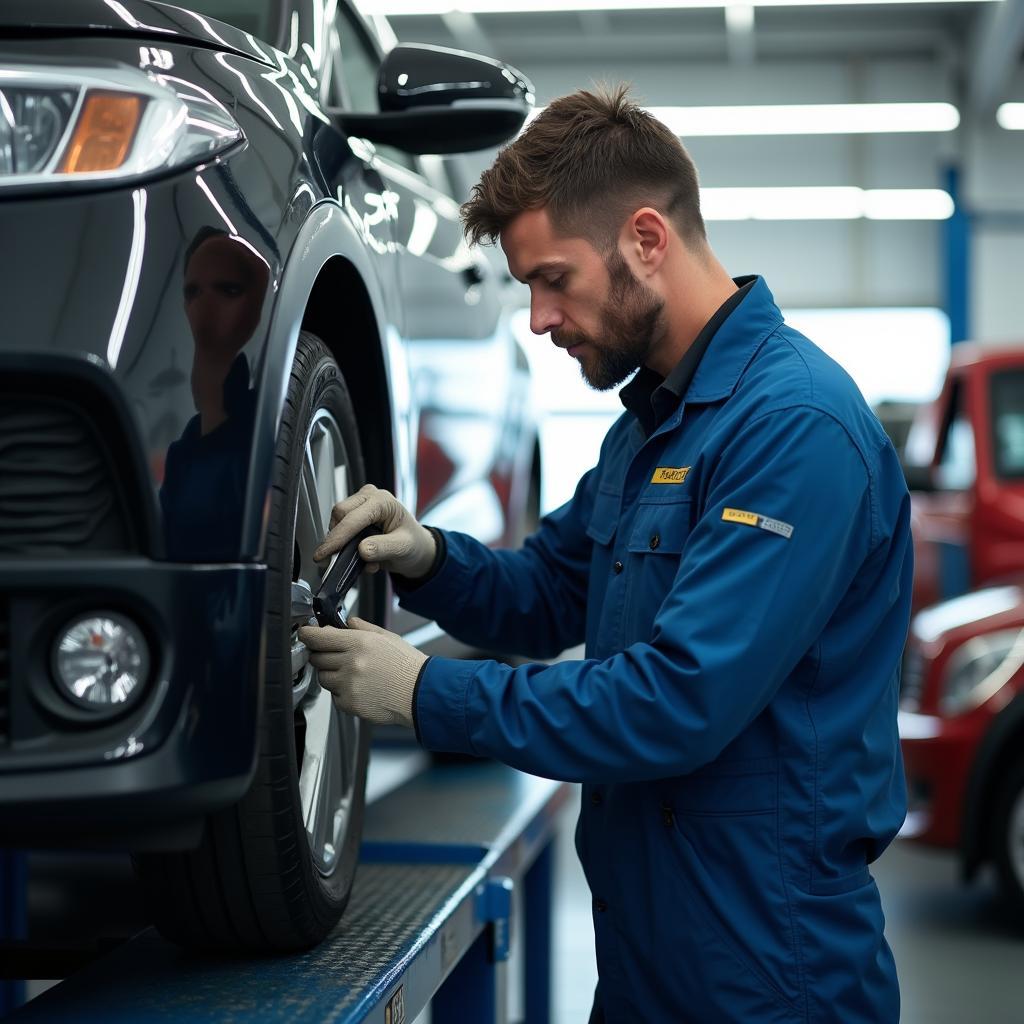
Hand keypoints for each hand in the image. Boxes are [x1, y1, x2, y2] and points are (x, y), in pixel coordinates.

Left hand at [297, 617, 426, 728]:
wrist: (419, 693)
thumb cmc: (406, 666)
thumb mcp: (387, 637)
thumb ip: (363, 628)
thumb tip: (347, 622)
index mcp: (359, 643)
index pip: (319, 637)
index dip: (308, 635)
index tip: (306, 634)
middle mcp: (351, 663)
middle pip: (318, 658)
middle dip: (324, 655)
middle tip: (339, 657)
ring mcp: (348, 685)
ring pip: (323, 678)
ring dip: (332, 675)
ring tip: (354, 675)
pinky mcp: (349, 703)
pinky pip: (334, 696)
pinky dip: (343, 693)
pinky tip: (361, 688)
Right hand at [316, 484, 435, 579]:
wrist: (415, 547)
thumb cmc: (413, 543)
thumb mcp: (403, 548)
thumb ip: (383, 548)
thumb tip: (362, 549)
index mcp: (383, 501)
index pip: (352, 516)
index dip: (338, 537)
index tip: (325, 553)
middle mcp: (370, 498)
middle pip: (340, 513)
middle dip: (336, 539)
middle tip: (338, 560)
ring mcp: (360, 505)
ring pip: (336, 521)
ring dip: (342, 544)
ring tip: (361, 560)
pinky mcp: (353, 515)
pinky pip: (339, 528)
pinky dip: (344, 545)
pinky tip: (359, 556)